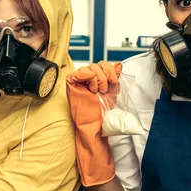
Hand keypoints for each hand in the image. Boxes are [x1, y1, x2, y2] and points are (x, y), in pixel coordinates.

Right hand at [66, 62, 121, 186]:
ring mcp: (78, 82)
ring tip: (98, 92)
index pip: (102, 63)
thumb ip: (115, 78)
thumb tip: (119, 64)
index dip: (110, 69)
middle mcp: (87, 79)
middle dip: (105, 74)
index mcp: (97, 79)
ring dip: (98, 78)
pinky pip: (77, 72)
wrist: (96, 127)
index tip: (114, 82)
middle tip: (106, 89)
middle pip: (96, 63)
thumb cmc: (102, 113)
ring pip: (89, 67)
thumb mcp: (112, 93)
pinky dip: (87, 77)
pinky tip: (91, 89)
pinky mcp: (71, 86)